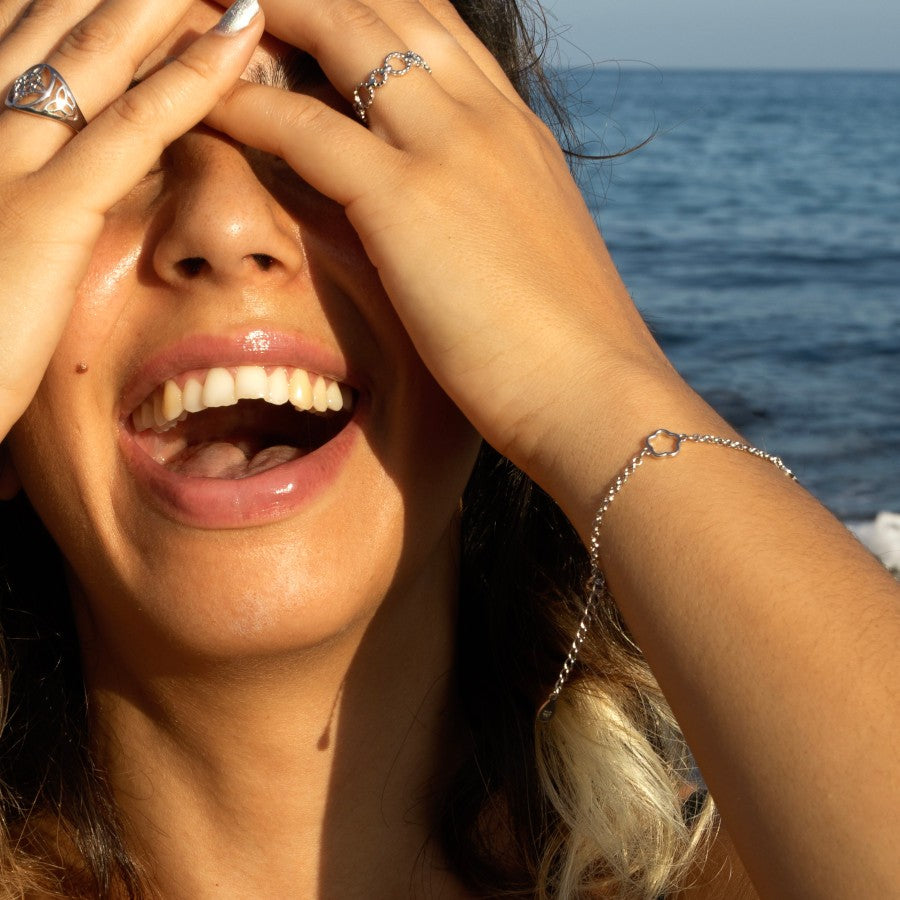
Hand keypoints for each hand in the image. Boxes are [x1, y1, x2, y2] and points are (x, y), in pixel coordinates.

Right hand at [0, 0, 262, 442]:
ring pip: (96, 53)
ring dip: (161, 1)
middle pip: (55, 16)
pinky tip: (236, 41)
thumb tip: (48, 153)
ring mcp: (3, 158)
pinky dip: (190, 80)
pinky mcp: (46, 211)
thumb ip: (13, 179)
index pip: (21, 26)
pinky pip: (132, 130)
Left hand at [206, 0, 671, 484]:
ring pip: (342, 32)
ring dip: (270, 10)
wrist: (595, 392)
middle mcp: (484, 116)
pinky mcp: (408, 201)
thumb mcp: (523, 249)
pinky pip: (304, 127)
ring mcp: (448, 148)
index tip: (317, 8)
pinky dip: (245, 108)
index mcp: (514, 128)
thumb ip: (479, 210)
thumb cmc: (562, 342)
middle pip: (384, 3)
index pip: (433, 24)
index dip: (369, 3)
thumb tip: (431, 212)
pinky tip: (204, 102)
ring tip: (203, 17)